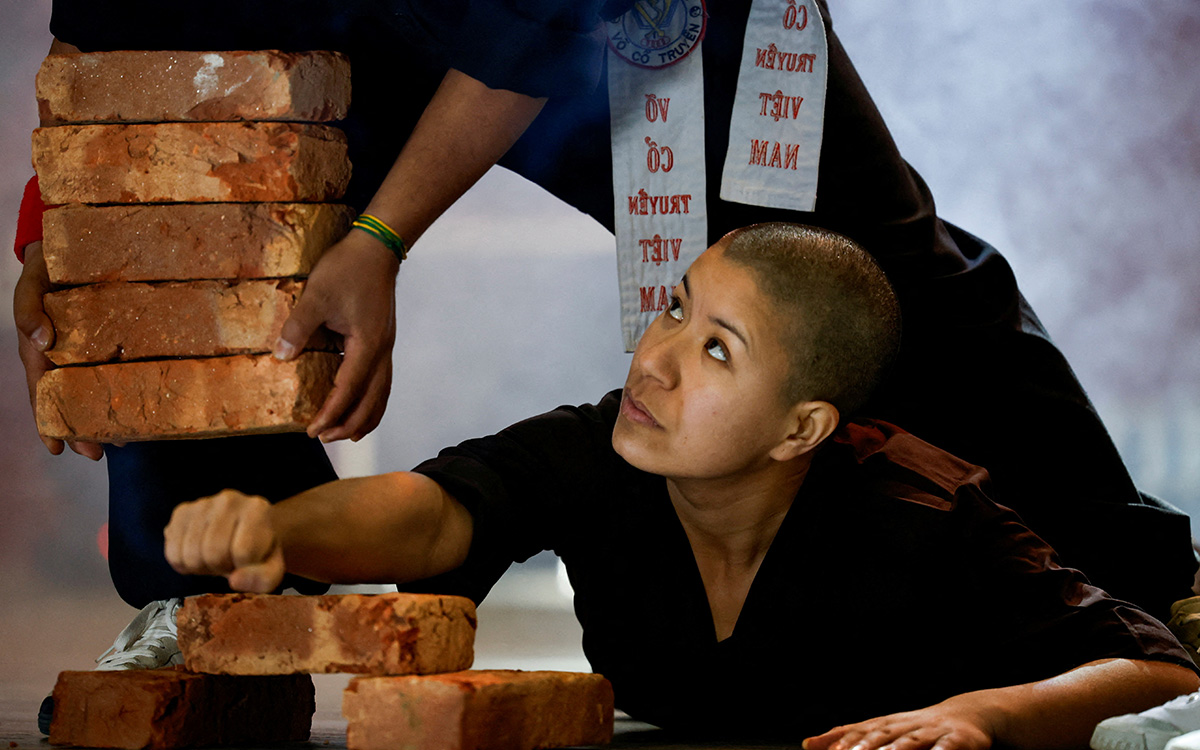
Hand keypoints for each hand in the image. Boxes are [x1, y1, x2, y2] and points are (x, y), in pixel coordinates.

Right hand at [13, 241, 102, 459]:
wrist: (67, 248)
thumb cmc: (43, 269)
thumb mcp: (29, 285)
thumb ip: (28, 310)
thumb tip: (40, 341)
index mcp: (39, 350)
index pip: (42, 393)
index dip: (48, 422)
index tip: (58, 449)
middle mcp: (62, 356)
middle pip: (69, 400)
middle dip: (81, 429)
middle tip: (100, 454)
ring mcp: (86, 350)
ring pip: (92, 390)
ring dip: (104, 415)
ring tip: (123, 441)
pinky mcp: (108, 340)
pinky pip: (114, 368)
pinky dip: (123, 387)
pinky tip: (139, 403)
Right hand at [164, 489, 284, 592]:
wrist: (245, 531)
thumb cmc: (259, 551)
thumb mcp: (272, 570)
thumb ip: (262, 580)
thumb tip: (235, 580)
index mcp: (258, 509)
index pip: (243, 552)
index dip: (244, 567)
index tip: (249, 561)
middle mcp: (229, 499)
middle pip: (214, 553)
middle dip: (221, 567)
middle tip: (230, 560)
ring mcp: (202, 503)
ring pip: (191, 555)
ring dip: (202, 566)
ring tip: (217, 556)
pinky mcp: (181, 512)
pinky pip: (172, 553)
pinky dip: (184, 563)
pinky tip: (200, 552)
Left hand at [274, 231, 397, 442]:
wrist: (377, 248)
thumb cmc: (348, 268)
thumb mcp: (316, 296)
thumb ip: (298, 327)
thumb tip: (282, 356)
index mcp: (366, 345)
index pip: (349, 390)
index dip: (331, 413)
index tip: (313, 430)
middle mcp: (381, 351)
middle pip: (372, 400)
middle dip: (350, 424)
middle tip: (326, 439)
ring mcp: (385, 346)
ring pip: (382, 393)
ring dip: (365, 416)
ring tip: (347, 433)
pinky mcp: (382, 340)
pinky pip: (381, 380)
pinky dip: (372, 399)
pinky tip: (360, 402)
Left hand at [804, 700, 997, 749]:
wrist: (967, 714)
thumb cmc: (916, 728)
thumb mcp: (881, 730)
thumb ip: (847, 737)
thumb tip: (808, 744)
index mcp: (885, 725)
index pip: (860, 732)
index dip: (843, 741)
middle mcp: (905, 726)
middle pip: (881, 735)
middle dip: (863, 746)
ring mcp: (931, 731)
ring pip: (911, 741)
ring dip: (896, 749)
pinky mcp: (958, 740)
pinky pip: (947, 747)